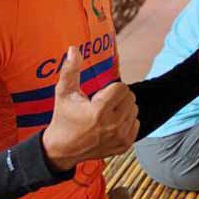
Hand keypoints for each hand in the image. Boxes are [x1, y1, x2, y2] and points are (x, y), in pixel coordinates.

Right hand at [41, 46, 138, 171]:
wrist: (62, 150)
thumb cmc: (63, 118)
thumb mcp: (63, 92)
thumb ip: (70, 70)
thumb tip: (74, 49)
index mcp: (99, 112)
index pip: (122, 88)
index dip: (109, 89)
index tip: (97, 97)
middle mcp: (112, 126)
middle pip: (130, 98)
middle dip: (117, 98)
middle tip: (101, 105)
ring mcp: (120, 137)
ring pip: (135, 110)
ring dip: (122, 109)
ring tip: (105, 115)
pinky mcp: (125, 145)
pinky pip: (136, 123)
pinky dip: (126, 121)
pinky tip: (110, 125)